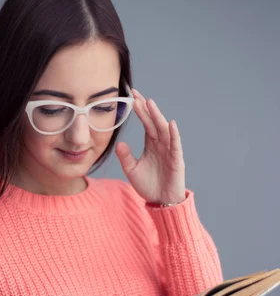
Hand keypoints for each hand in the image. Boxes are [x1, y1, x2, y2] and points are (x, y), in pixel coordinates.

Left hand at [115, 89, 185, 204]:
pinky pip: (175, 145)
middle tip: (137, 94)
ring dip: (157, 116)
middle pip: (154, 122)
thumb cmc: (148, 185)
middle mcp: (161, 143)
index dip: (140, 110)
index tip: (132, 96)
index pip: (146, 122)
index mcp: (151, 143)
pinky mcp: (176, 160)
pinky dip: (174, 134)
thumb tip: (119, 143)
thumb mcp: (132, 170)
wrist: (161, 201)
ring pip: (164, 130)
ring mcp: (170, 150)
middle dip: (146, 108)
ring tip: (150, 104)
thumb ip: (125, 157)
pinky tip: (171, 124)